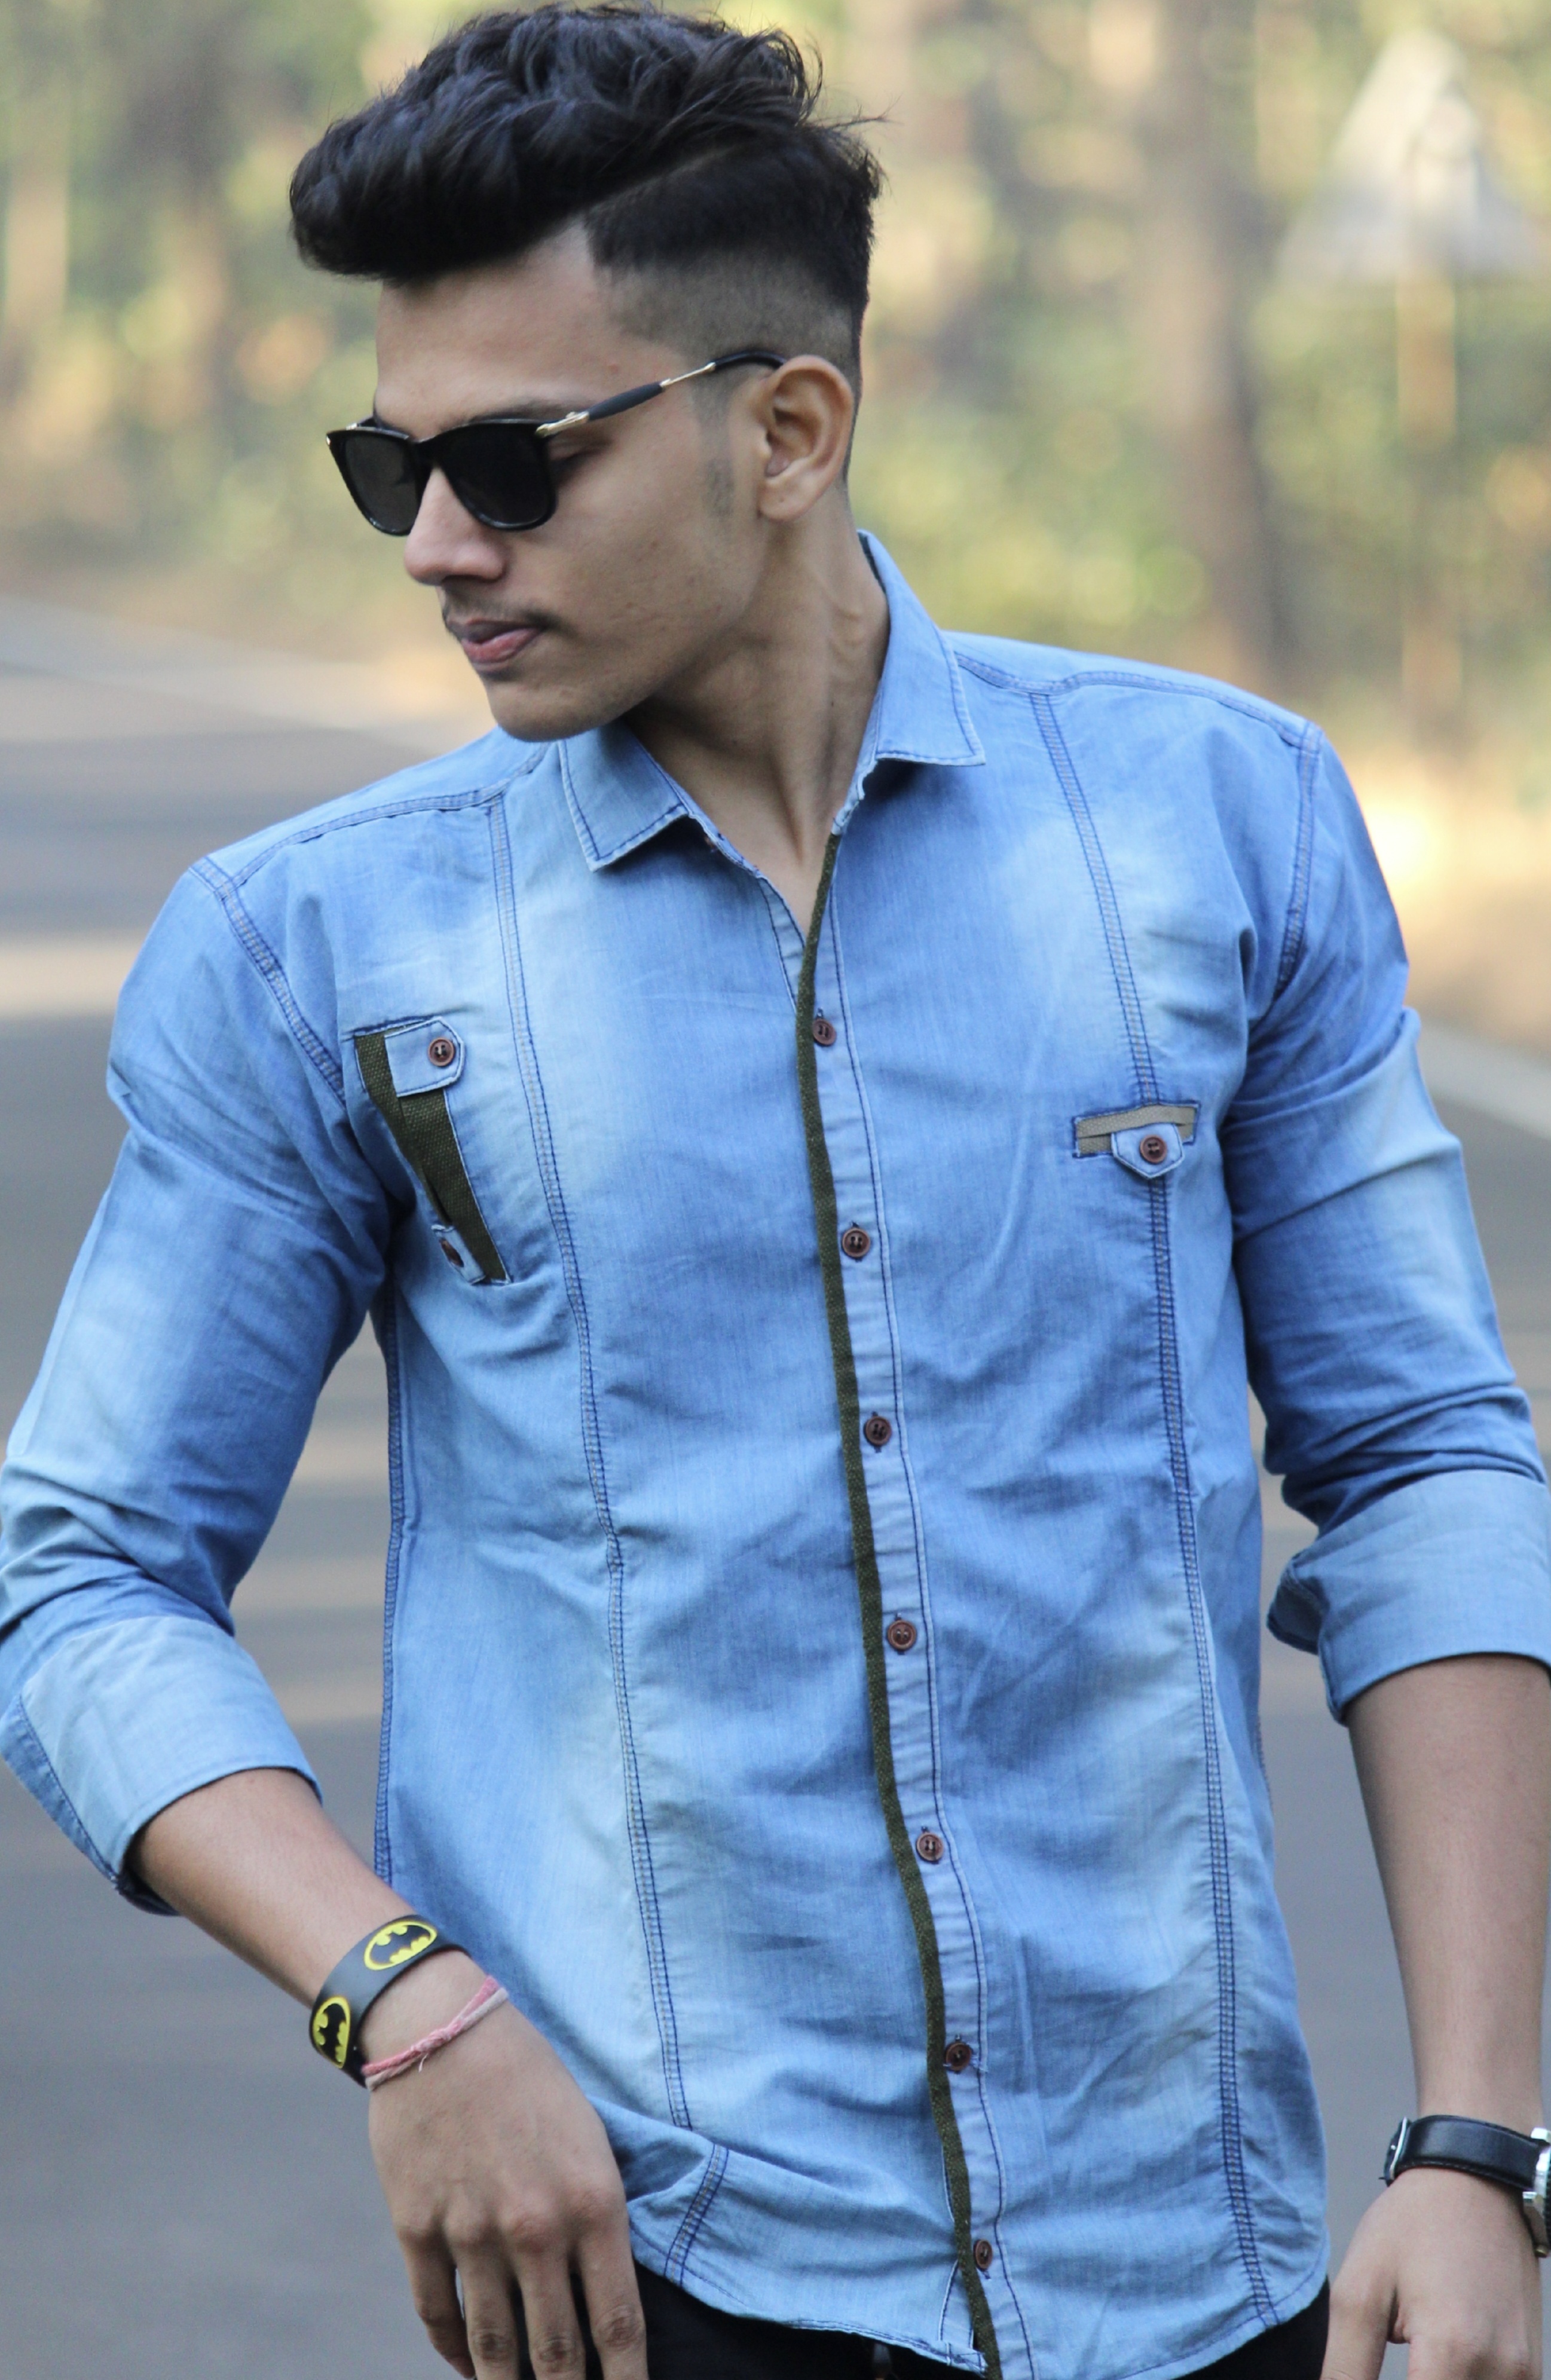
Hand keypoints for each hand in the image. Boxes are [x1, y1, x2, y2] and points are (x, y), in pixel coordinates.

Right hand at [363, 1954, 646, 2379]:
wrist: (443, 2027)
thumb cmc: (531, 2077)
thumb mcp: (590, 2138)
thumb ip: (598, 2217)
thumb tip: (602, 2295)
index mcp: (592, 2201)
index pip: (618, 2325)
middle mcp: (534, 2228)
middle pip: (557, 2354)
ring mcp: (471, 2234)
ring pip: (495, 2349)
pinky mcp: (417, 2230)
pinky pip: (439, 2316)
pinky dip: (456, 2353)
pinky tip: (472, 2367)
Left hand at [1325, 2166, 1540, 2379]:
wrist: (1477, 2182)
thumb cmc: (1413, 2226)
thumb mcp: (1360, 2291)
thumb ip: (1345, 2369)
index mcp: (1452, 2353)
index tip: (1360, 2378)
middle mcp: (1501, 2373)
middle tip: (1386, 2364)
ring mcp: (1523, 2375)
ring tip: (1408, 2362)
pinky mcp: (1531, 2370)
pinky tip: (1428, 2368)